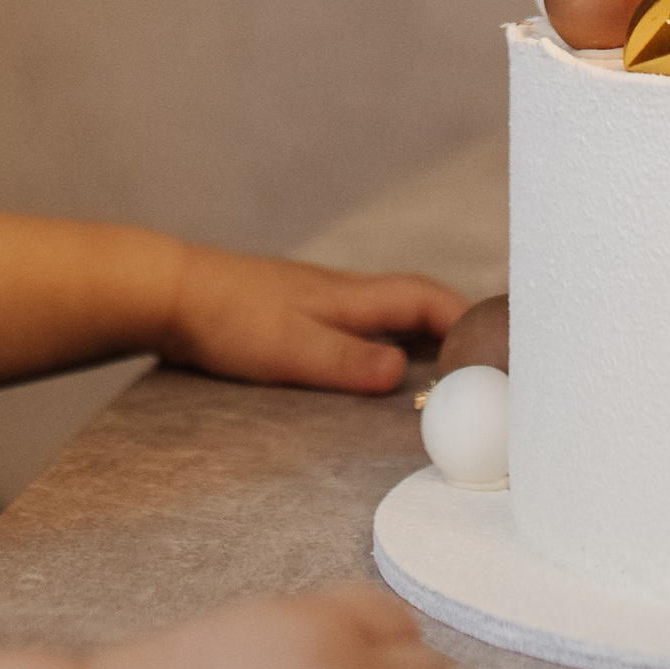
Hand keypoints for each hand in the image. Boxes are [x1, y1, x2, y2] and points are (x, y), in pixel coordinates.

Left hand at [161, 247, 467, 393]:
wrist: (172, 291)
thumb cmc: (229, 317)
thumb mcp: (291, 348)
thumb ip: (347, 362)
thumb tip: (402, 377)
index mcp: (353, 296)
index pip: (428, 300)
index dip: (467, 322)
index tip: (497, 351)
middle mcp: (346, 294)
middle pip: (418, 305)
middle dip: (455, 330)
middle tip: (484, 367)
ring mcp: (324, 301)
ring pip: (390, 316)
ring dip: (422, 339)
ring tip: (447, 375)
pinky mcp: (301, 314)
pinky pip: (364, 326)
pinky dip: (388, 345)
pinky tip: (382, 368)